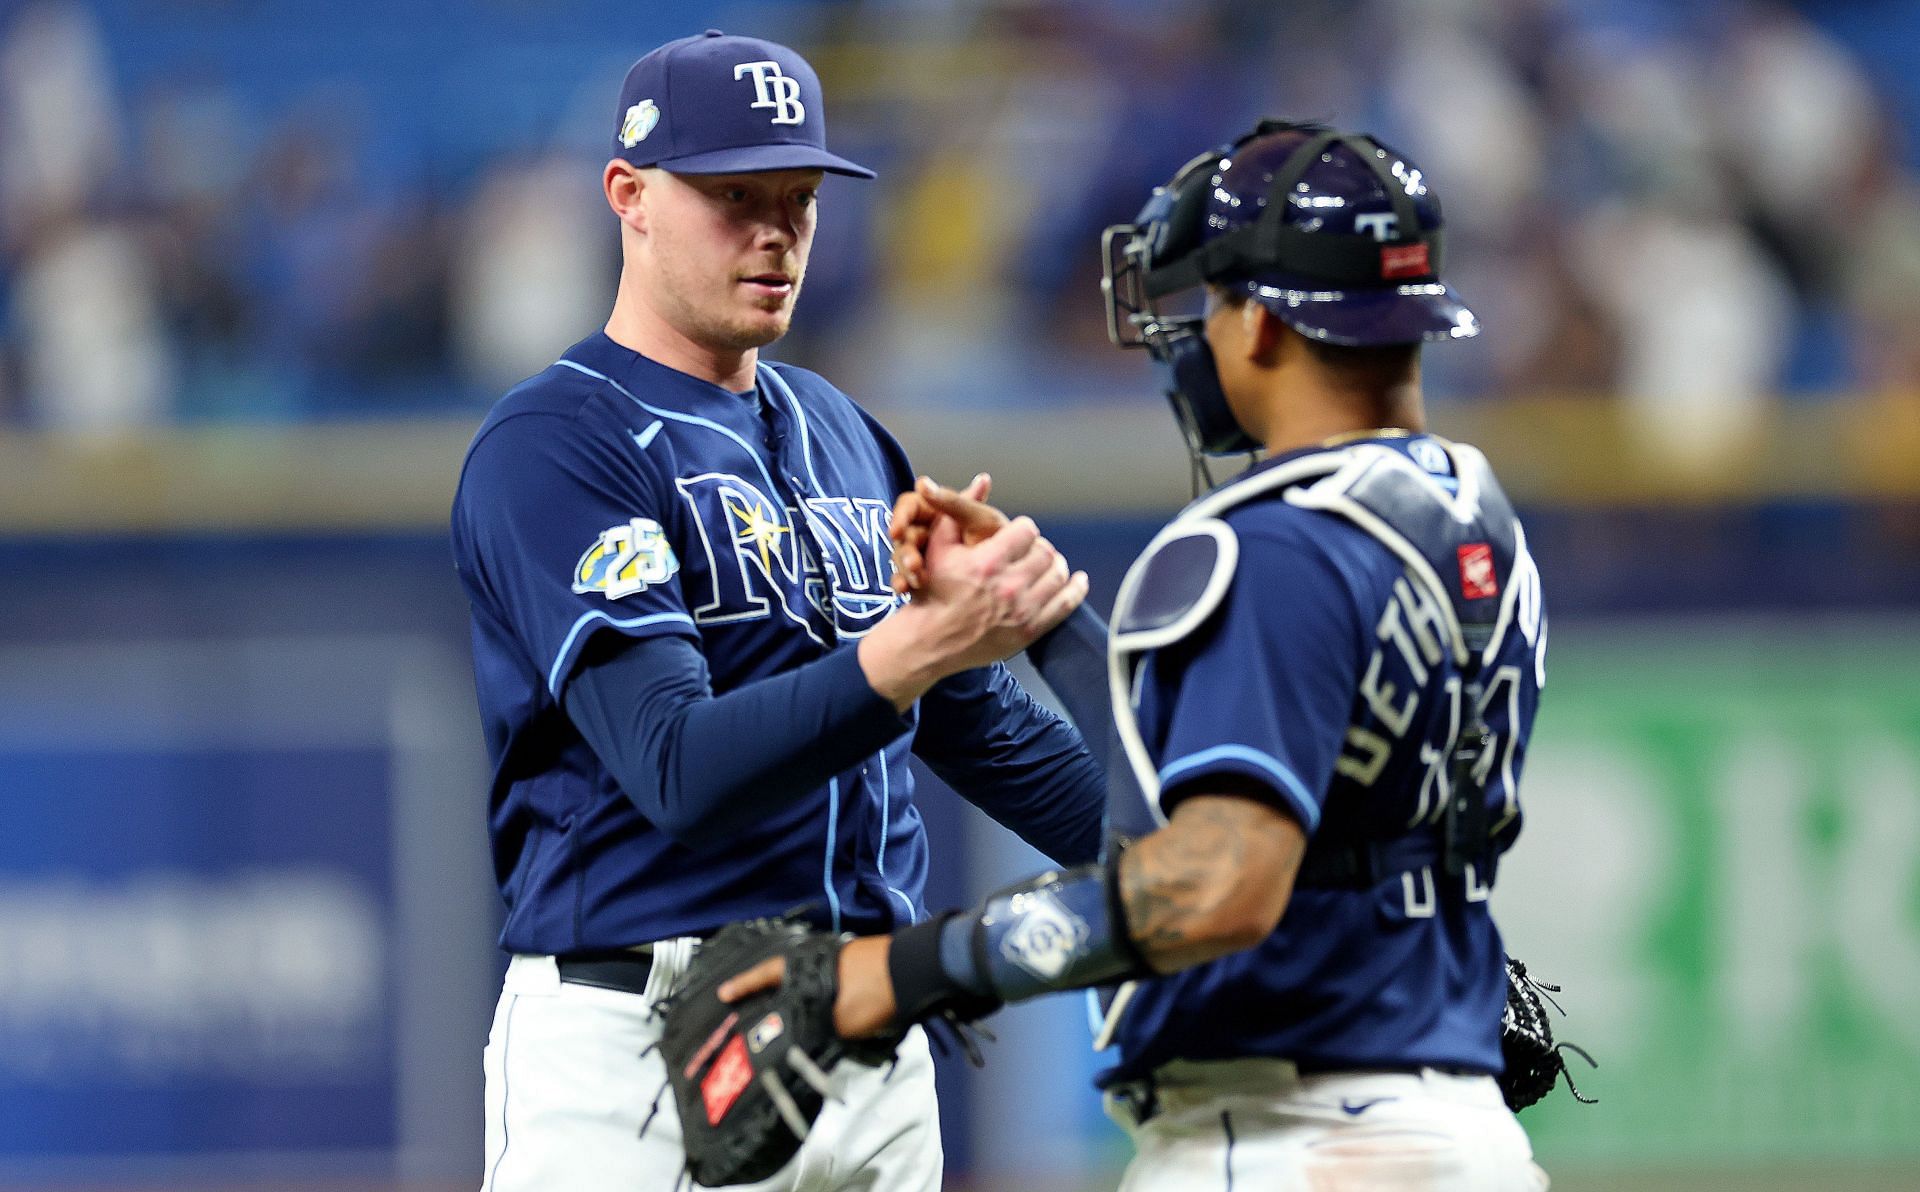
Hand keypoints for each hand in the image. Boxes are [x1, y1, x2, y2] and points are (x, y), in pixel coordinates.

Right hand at [718, 936, 898, 1038]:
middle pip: (786, 974)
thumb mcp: (835, 1020)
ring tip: (790, 1014)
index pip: (765, 974)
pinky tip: (825, 1010)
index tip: (723, 994)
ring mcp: (841, 957)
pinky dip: (821, 995)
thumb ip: (814, 1029)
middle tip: (755, 1006)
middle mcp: (819, 955)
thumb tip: (796, 1041)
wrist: (914, 971)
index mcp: (804, 964)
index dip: (743, 986)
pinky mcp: (861, 964)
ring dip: (799, 995)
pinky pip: (830, 981)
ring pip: (810, 979)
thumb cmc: (869, 994)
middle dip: (771, 991)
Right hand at [858, 511, 1088, 708]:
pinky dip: (1076, 589)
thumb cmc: (932, 591)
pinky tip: (1077, 581)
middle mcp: (1008, 586)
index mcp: (987, 562)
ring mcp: (1022, 610)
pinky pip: (1066, 604)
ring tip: (1045, 565)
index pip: (1027, 530)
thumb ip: (960, 510)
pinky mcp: (1030, 630)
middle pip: (1045, 552)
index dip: (1023, 529)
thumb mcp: (939, 545)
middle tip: (1029, 551)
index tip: (1017, 535)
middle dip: (1038, 547)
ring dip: (1055, 565)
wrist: (930, 641)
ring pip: (1058, 575)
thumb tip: (982, 480)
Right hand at [889, 473, 1004, 593]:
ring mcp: (919, 552)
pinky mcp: (919, 574)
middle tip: (912, 564)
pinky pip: (905, 578)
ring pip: (901, 559)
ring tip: (915, 580)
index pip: (907, 507)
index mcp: (932, 507)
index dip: (900, 518)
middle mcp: (922, 528)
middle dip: (905, 551)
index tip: (896, 531)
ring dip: (904, 569)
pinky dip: (904, 583)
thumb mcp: (978, 518)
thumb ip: (956, 502)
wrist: (1007, 570)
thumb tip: (942, 481)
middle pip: (901, 536)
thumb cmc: (995, 536)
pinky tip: (906, 590)